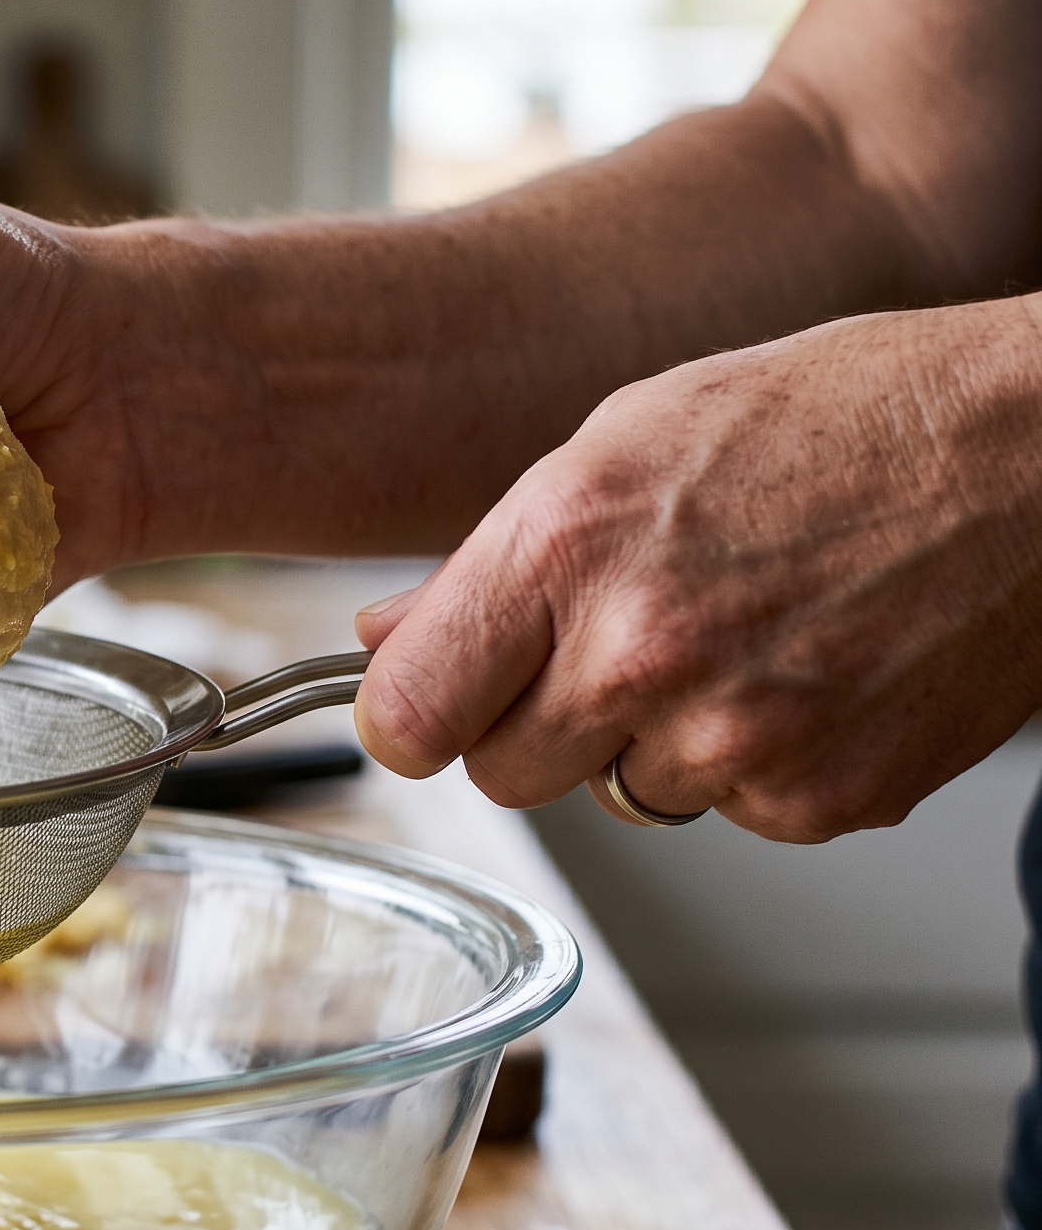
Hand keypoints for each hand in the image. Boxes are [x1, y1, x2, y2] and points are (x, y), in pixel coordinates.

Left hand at [352, 297, 1041, 842]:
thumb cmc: (844, 417)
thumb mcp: (631, 439)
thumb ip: (488, 561)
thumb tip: (384, 640)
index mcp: (569, 547)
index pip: (407, 717)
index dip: (417, 713)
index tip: (437, 699)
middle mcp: (641, 654)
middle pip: (503, 773)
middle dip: (539, 722)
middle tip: (625, 640)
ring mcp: (734, 738)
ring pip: (619, 797)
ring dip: (655, 740)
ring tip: (743, 634)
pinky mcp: (818, 800)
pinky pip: (730, 812)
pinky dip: (757, 762)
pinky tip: (810, 670)